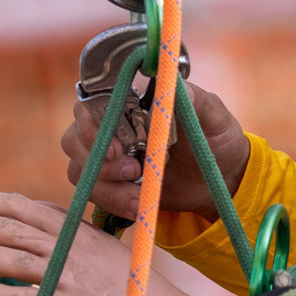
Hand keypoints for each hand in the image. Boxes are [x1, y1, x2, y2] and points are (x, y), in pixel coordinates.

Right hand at [60, 81, 249, 222]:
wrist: (220, 180)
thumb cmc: (215, 137)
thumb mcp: (213, 117)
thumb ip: (196, 101)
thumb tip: (177, 89)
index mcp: (131, 98)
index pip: (92, 101)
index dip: (92, 124)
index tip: (116, 147)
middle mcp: (111, 123)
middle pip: (75, 137)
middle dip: (98, 160)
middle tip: (133, 170)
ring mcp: (106, 155)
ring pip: (79, 168)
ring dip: (106, 186)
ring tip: (139, 195)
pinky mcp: (110, 182)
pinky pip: (91, 192)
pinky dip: (112, 201)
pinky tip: (138, 206)